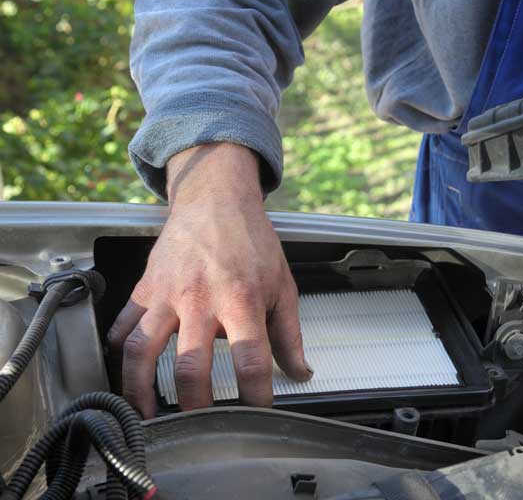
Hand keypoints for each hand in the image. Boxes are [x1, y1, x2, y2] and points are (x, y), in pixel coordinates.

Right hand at [108, 143, 311, 417]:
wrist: (216, 200)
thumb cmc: (252, 242)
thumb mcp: (282, 285)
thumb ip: (289, 333)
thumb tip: (301, 372)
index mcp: (241, 299)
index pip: (249, 360)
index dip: (255, 396)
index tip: (257, 414)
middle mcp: (200, 299)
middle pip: (190, 366)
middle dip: (196, 405)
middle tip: (202, 425)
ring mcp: (166, 294)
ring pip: (142, 351)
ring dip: (141, 390)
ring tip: (149, 416)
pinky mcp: (145, 288)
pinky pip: (122, 326)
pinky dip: (118, 355)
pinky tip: (125, 375)